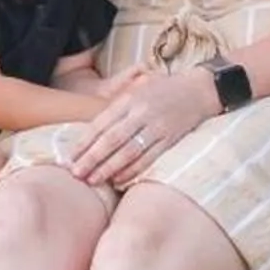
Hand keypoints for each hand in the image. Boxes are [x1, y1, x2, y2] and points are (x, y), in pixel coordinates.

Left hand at [68, 67, 217, 189]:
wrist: (200, 90)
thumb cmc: (164, 90)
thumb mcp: (137, 89)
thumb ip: (117, 106)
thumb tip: (91, 127)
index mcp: (129, 100)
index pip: (101, 123)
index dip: (83, 142)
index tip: (69, 157)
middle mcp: (141, 113)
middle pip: (111, 139)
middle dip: (91, 158)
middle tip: (75, 173)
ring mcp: (157, 127)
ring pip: (128, 151)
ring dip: (109, 168)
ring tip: (93, 180)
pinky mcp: (171, 139)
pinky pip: (149, 158)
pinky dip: (133, 170)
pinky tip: (119, 180)